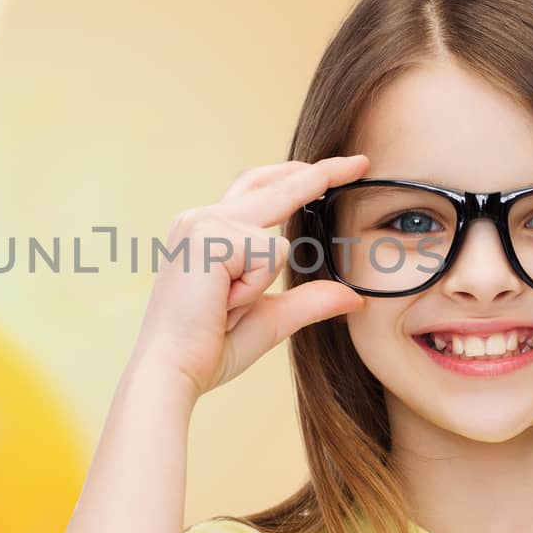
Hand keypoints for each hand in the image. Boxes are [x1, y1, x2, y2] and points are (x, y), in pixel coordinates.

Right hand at [128, 155, 370, 398]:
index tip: (336, 167)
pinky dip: (254, 288)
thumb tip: (355, 298)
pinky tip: (222, 304)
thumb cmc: (208, 348)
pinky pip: (268, 256)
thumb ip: (309, 301)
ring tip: (224, 308)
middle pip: (271, 184)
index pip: (258, 189)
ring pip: (277, 241)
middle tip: (362, 162)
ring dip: (260, 285)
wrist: (170, 371)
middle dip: (321, 173)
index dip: (297, 176)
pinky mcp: (209, 237)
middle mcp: (200, 219)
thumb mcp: (269, 319)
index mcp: (207, 232)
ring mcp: (202, 224)